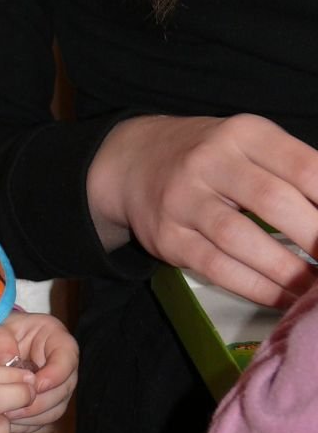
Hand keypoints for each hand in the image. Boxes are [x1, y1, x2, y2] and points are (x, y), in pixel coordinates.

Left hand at [0, 311, 77, 432]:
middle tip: (12, 406)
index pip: (67, 361)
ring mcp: (58, 392)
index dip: (54, 376)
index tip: (34, 385)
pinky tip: (5, 422)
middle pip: (62, 391)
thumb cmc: (2, 338)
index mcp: (59, 343)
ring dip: (30, 417)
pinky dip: (25, 425)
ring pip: (53, 411)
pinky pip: (41, 423)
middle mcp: (65, 370)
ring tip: (5, 415)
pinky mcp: (47, 409)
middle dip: (37, 402)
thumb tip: (6, 362)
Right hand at [87, 114, 317, 306]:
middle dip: (316, 238)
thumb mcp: (250, 144)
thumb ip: (293, 169)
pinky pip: (217, 267)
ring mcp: (183, 200)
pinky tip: (283, 298)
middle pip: (273, 202)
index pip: (303, 167)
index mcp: (243, 134)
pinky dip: (256, 287)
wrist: (133, 162)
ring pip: (241, 239)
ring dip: (288, 270)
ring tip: (316, 288)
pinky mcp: (167, 236)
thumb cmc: (209, 157)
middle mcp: (209, 162)